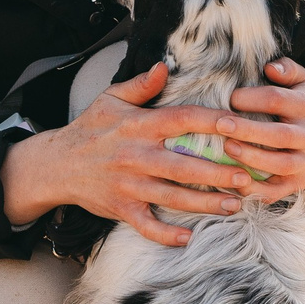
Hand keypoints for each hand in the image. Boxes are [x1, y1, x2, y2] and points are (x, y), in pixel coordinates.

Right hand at [0, 61, 258, 246]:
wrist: (56, 164)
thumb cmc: (90, 129)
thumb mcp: (110, 99)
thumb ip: (140, 85)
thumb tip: (165, 66)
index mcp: (139, 125)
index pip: (181, 120)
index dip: (211, 121)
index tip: (238, 124)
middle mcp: (136, 155)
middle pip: (184, 166)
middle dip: (218, 173)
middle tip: (248, 177)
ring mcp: (129, 185)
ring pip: (173, 197)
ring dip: (206, 204)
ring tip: (235, 205)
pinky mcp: (121, 208)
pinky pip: (146, 225)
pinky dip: (165, 234)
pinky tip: (188, 237)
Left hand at [220, 59, 304, 203]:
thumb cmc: (296, 108)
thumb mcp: (299, 83)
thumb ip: (287, 70)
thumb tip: (271, 67)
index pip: (279, 100)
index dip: (253, 98)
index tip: (230, 97)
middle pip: (281, 135)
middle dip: (248, 130)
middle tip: (220, 124)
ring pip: (280, 164)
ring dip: (252, 158)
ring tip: (227, 148)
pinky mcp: (295, 185)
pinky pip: (275, 192)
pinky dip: (253, 189)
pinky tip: (231, 180)